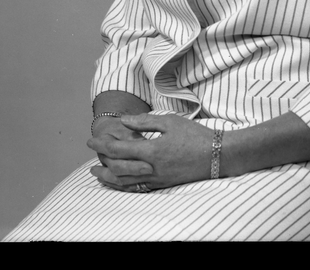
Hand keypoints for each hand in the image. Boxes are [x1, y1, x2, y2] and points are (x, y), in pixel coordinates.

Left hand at [86, 113, 215, 190]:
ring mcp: (158, 180)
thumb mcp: (170, 122)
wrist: (219, 156)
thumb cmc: (195, 136)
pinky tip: (118, 182)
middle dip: (101, 161)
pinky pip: (138, 188)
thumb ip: (144, 122)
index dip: (101, 145)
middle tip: (91, 154)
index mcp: (152, 151)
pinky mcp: (164, 185)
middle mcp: (152, 168)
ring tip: (96, 173)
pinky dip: (124, 186)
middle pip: (118, 167)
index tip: (90, 141)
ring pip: (126, 182)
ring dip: (108, 177)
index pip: (118, 149)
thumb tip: (123, 121)